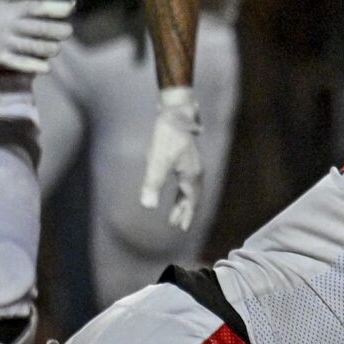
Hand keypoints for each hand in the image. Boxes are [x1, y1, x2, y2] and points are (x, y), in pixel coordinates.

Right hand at [0, 0, 72, 73]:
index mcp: (11, 8)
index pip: (37, 7)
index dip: (57, 8)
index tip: (70, 8)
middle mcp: (10, 25)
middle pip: (40, 29)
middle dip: (59, 31)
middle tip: (66, 32)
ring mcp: (5, 42)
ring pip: (34, 47)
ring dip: (49, 48)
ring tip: (55, 48)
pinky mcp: (0, 58)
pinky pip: (20, 63)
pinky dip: (35, 66)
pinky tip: (46, 67)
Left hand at [139, 86, 203, 229]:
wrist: (176, 114)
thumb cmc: (167, 138)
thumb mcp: (157, 161)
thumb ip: (152, 184)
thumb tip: (148, 206)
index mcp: (191, 176)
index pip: (191, 202)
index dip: (187, 215)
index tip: (183, 229)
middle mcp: (195, 172)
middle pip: (191, 197)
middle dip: (183, 211)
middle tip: (175, 224)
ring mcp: (193, 165)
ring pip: (189, 189)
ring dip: (182, 201)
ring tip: (173, 212)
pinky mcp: (186, 158)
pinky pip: (186, 181)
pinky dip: (181, 190)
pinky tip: (174, 188)